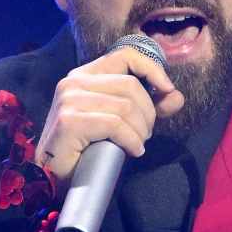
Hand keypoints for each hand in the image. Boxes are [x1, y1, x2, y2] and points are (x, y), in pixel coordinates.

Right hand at [35, 46, 184, 184]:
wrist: (54, 177)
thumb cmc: (87, 148)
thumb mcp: (122, 122)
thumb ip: (148, 107)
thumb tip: (177, 97)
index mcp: (84, 75)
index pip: (125, 55)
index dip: (152, 69)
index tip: (167, 90)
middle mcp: (73, 81)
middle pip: (131, 85)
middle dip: (148, 113)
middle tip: (145, 135)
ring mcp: (69, 99)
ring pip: (126, 106)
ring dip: (140, 131)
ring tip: (137, 145)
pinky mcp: (69, 120)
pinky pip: (115, 125)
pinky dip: (131, 141)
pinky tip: (131, 151)